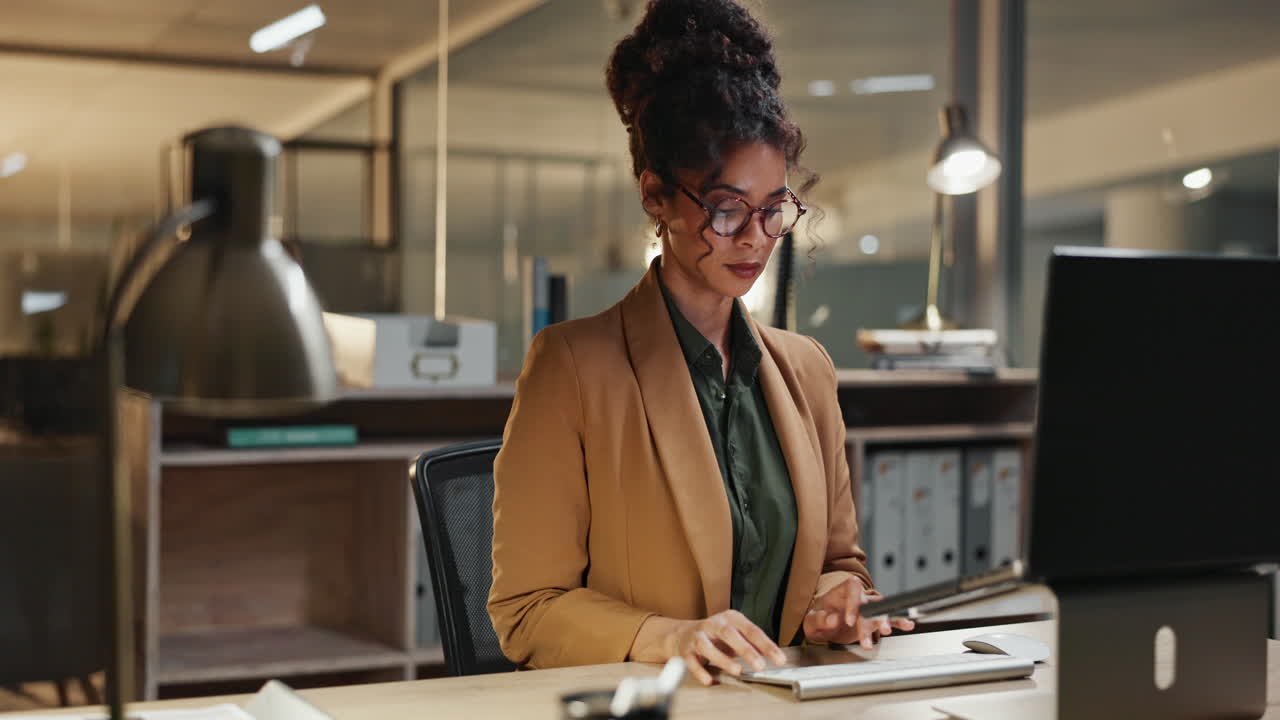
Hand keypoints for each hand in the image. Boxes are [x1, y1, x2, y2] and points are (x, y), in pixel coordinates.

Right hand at [630, 611, 786, 685]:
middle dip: (746, 650)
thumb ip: (753, 643)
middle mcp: (713, 624)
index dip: (766, 645)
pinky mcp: (686, 650)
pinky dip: (701, 672)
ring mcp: (698, 636)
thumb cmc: (716, 636)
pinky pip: (692, 661)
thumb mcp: (736, 634)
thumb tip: (774, 655)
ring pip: (708, 646)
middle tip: (760, 665)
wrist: (684, 634)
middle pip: (729, 634)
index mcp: (730, 618)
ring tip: (737, 671)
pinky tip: (710, 680)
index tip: (779, 659)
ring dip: (722, 659)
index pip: (751, 630)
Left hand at [803, 576, 915, 648]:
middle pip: (868, 603)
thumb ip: (820, 619)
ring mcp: (869, 607)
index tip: (849, 621)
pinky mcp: (875, 620)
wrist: (824, 623)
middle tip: (866, 639)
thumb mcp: (811, 620)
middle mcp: (859, 597)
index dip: (853, 603)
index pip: (852, 588)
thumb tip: (832, 619)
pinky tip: (908, 625)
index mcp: (842, 591)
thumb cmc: (818, 618)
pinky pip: (890, 618)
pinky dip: (899, 621)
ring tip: (887, 631)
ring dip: (885, 621)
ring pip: (881, 611)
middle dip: (869, 620)